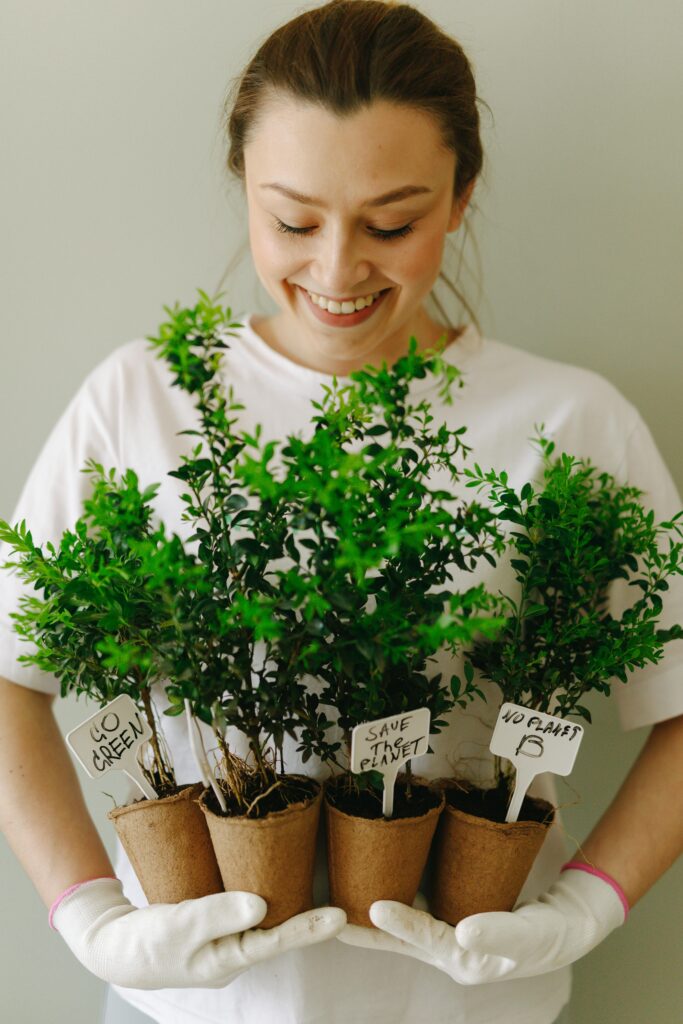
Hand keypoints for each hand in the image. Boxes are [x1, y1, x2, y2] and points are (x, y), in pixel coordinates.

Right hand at [52, 878, 345, 988]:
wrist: (112, 944)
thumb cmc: (143, 941)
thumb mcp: (178, 926)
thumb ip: (218, 914)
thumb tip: (261, 905)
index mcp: (226, 961)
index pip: (274, 942)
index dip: (308, 928)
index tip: (339, 917)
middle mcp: (232, 952)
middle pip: (277, 933)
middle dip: (309, 917)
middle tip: (344, 901)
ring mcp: (224, 939)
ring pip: (264, 920)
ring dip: (289, 903)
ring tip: (321, 883)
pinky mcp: (215, 922)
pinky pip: (246, 908)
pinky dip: (264, 892)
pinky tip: (274, 874)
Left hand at [338, 867, 625, 983]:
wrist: (571, 921)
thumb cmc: (553, 932)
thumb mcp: (530, 934)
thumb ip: (499, 932)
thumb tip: (464, 931)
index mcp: (467, 962)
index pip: (426, 940)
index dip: (399, 923)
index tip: (371, 907)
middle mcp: (452, 953)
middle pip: (401, 941)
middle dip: (366, 930)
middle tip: (329, 918)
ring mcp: (452, 937)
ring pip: (406, 924)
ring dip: (376, 915)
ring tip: (343, 897)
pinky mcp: (456, 917)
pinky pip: (421, 909)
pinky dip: (400, 898)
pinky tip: (383, 881)